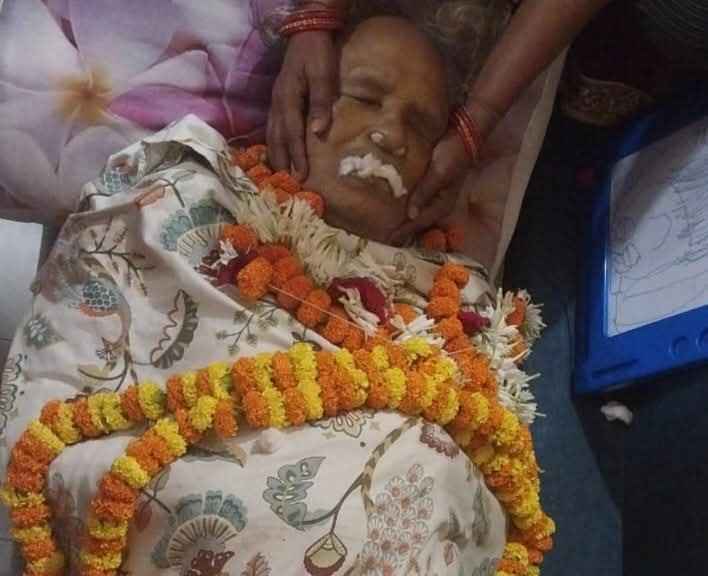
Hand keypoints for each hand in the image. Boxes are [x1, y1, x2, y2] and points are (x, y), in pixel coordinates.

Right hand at [267, 30, 338, 179]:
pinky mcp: (278, 101)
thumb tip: (317, 131)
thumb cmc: (317, 53)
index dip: (296, 156)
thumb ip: (320, 102)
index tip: (301, 176)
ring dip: (276, 155)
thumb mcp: (323, 74)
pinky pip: (273, 127)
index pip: (291, 133)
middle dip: (282, 162)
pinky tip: (279, 154)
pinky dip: (275, 144)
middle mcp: (277, 103)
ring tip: (280, 175)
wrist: (307, 33)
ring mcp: (275, 102)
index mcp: (288, 98)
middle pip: (276, 138)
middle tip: (287, 184)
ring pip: (272, 134)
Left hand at [390, 128, 470, 243]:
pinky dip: (403, 208)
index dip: (404, 232)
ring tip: (384, 228)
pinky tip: (391, 208)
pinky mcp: (428, 187)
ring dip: (402, 221)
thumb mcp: (439, 174)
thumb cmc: (453, 154)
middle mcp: (437, 204)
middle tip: (382, 239)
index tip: (389, 241)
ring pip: (415, 215)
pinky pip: (414, 202)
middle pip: (417, 224)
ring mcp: (433, 196)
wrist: (462, 136)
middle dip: (402, 231)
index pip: (419, 223)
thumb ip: (425, 192)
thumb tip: (411, 214)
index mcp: (441, 204)